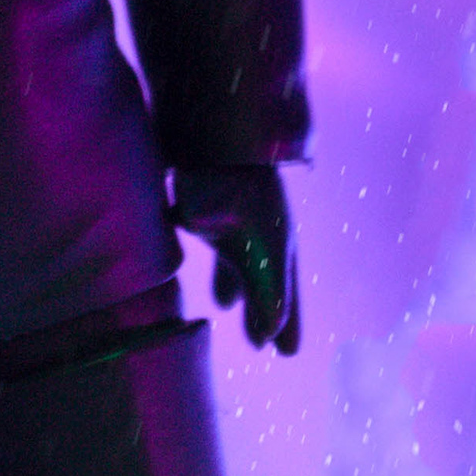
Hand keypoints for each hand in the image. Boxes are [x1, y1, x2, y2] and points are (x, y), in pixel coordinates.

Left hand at [170, 162, 299, 354]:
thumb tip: (267, 331)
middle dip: (267, 309)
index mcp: (275, 242)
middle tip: (269, 344)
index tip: (286, 353)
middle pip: (268, 279)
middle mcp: (262, 228)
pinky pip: (211, 233)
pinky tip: (188, 257)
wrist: (209, 122)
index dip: (284, 322)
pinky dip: (208, 252)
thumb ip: (255, 286)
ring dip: (235, 284)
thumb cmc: (226, 181)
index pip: (282, 293)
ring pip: (239, 257)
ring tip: (225, 309)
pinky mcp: (206, 194)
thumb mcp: (241, 238)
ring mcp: (235, 211)